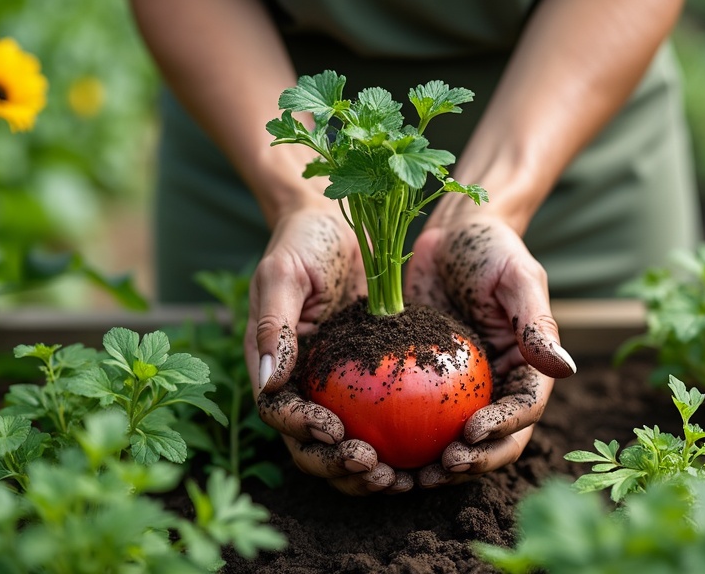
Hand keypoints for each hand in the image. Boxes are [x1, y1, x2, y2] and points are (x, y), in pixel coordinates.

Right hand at [245, 208, 413, 494]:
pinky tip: (434, 451)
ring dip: (370, 470)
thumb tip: (270, 383)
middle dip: (340, 467)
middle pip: (311, 445)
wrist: (341, 225)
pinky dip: (402, 442)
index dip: (303, 433)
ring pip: (347, 445)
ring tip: (404, 478)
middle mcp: (302, 385)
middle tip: (378, 470)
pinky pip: (384, 420)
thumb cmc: (304, 242)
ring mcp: (336, 388)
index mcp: (273, 366)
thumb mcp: (283, 274)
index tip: (337, 432)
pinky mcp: (369, 382)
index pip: (280, 414)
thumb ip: (273, 325)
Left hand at [404, 215, 576, 487]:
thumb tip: (565, 370)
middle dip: (472, 464)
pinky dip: (404, 442)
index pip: (523, 411)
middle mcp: (497, 387)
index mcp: (527, 368)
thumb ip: (537, 324)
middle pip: (494, 442)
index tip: (471, 435)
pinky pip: (416, 421)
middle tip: (440, 468)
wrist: (449, 231)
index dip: (502, 430)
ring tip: (412, 476)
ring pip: (457, 443)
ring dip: (438, 467)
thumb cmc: (490, 248)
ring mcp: (461, 391)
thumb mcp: (518, 278)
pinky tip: (379, 453)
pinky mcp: (425, 385)